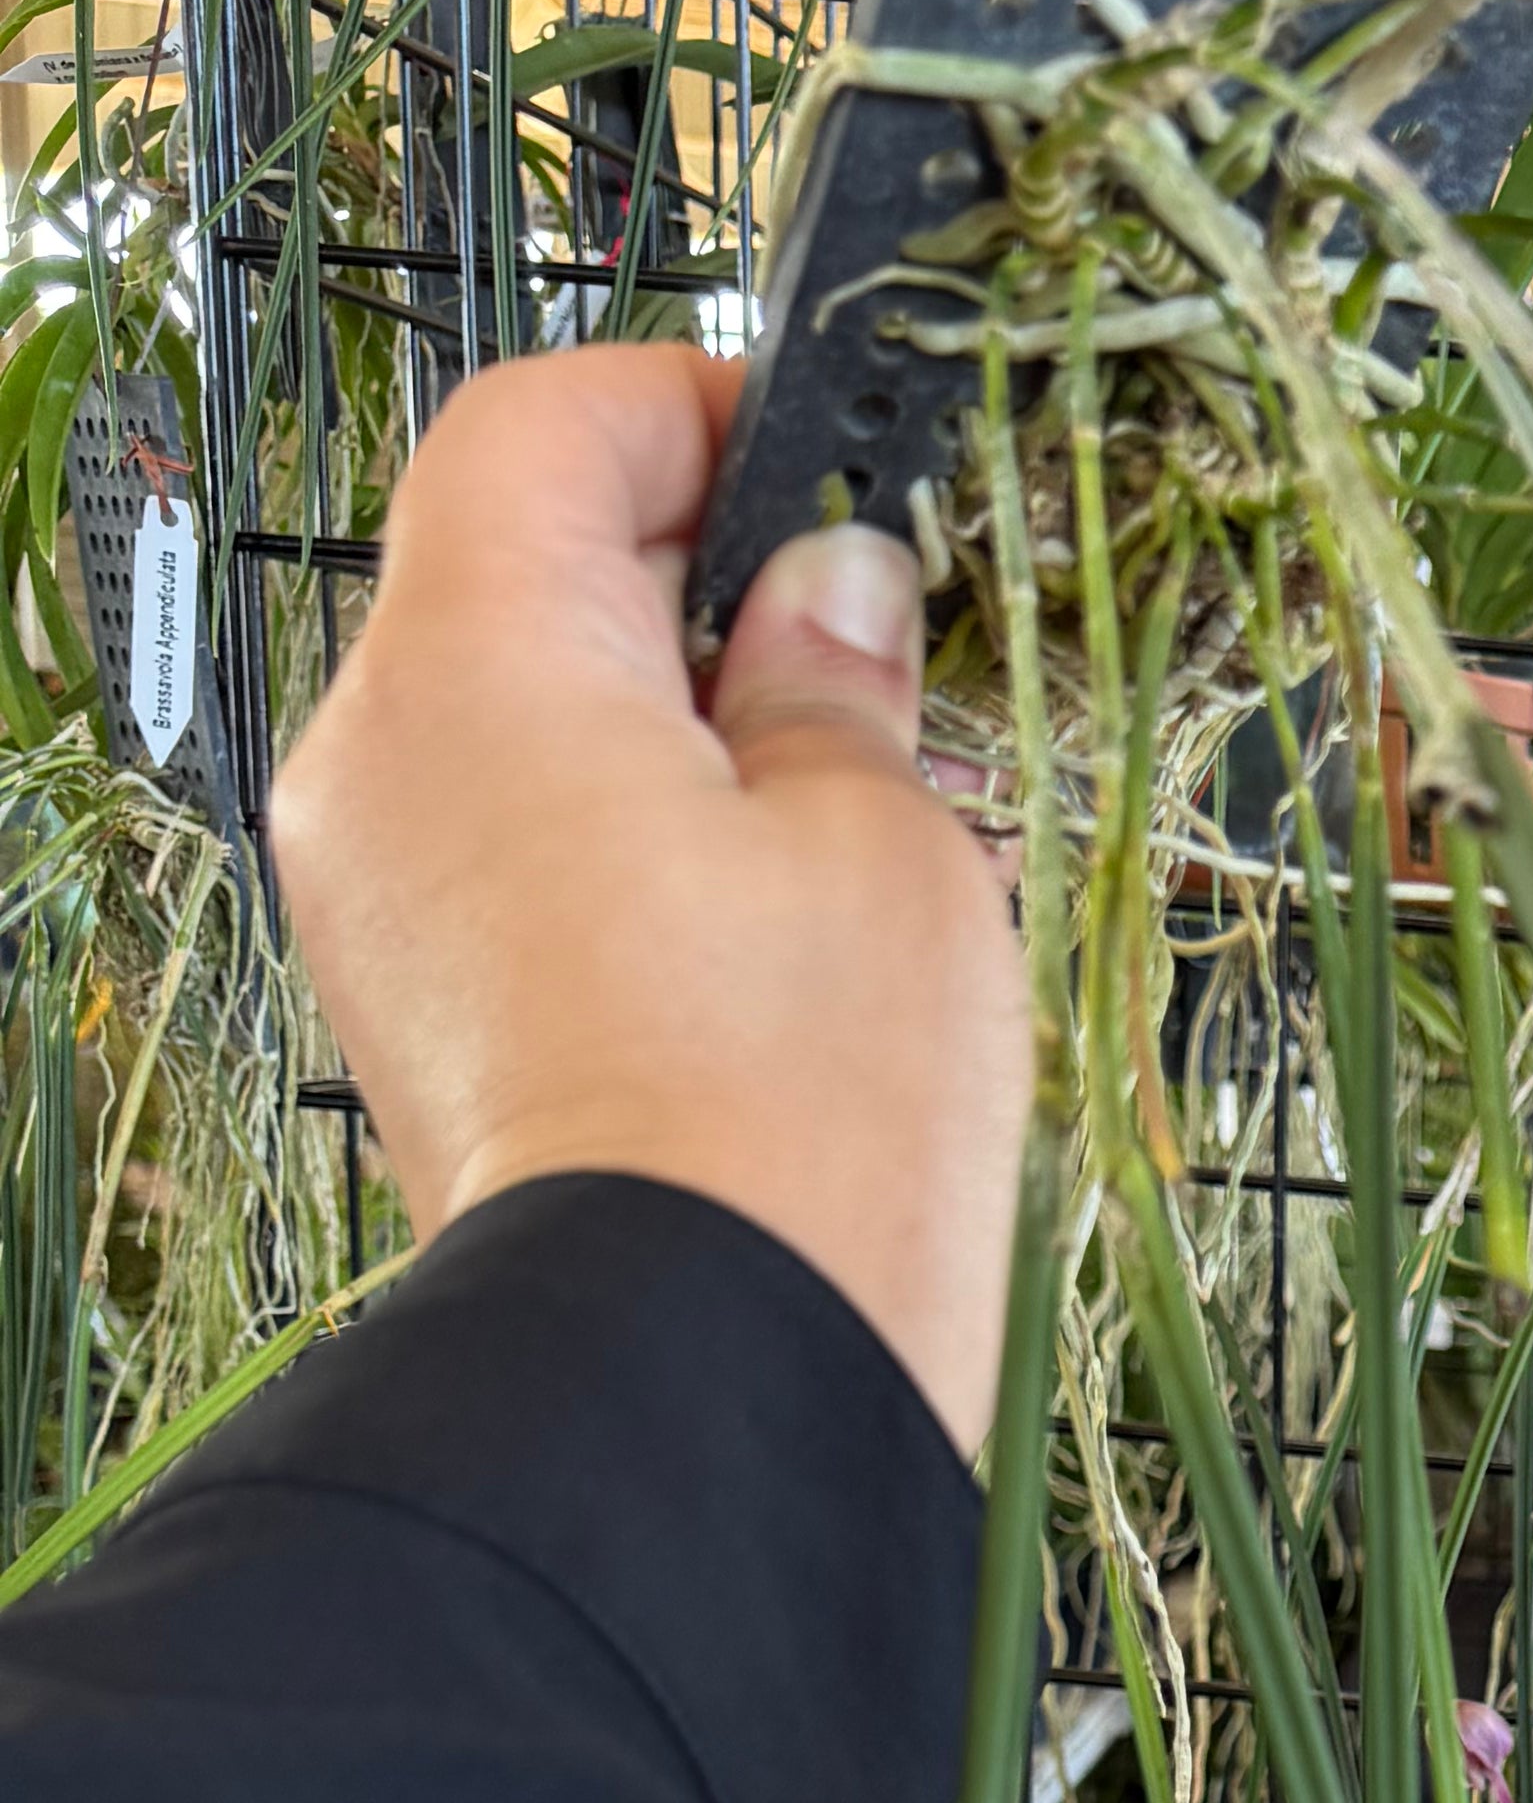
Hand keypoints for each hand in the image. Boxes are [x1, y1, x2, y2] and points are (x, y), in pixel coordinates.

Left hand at [271, 348, 1030, 1456]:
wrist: (702, 1395)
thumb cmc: (795, 1122)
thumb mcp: (886, 844)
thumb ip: (842, 681)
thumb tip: (833, 590)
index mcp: (475, 663)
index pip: (539, 425)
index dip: (689, 407)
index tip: (825, 451)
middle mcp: (380, 765)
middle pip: (522, 580)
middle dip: (704, 592)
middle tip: (882, 661)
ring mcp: (377, 906)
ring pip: (527, 734)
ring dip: (683, 740)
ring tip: (853, 832)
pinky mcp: (417, 1028)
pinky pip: (519, 870)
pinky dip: (637, 860)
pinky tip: (778, 947)